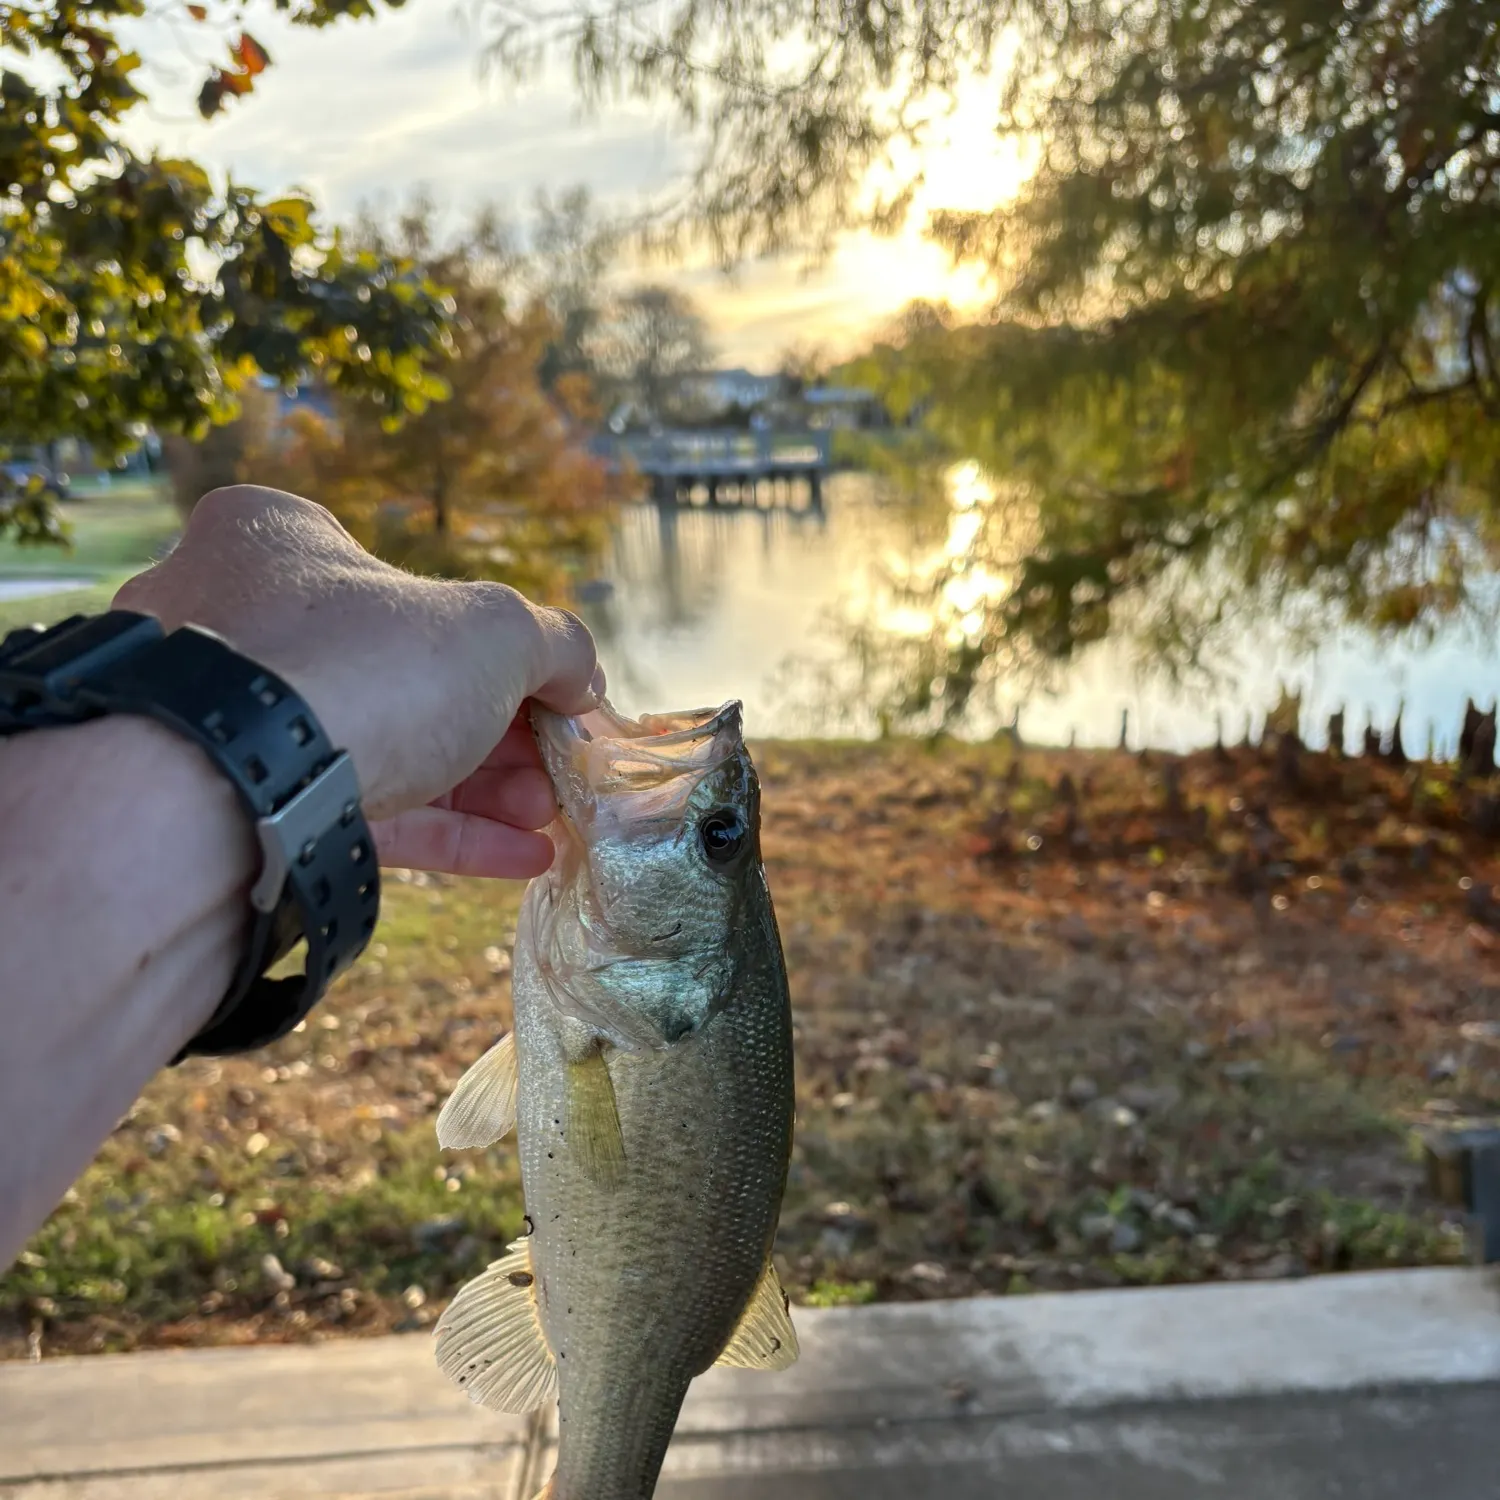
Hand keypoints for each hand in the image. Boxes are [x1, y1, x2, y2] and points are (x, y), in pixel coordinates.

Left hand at [114, 485, 600, 877]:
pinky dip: (439, 833)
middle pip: (399, 679)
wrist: (232, 789)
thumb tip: (584, 681)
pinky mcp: (234, 805)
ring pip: (379, 750)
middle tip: (557, 771)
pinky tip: (519, 857)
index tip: (557, 697)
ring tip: (548, 820)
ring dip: (479, 790)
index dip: (498, 648)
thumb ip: (555, 645)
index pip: (402, 587)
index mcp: (272, 540)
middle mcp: (231, 618)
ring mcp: (225, 719)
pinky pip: (352, 811)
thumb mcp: (494, 631)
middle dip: (498, 734)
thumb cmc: (363, 663)